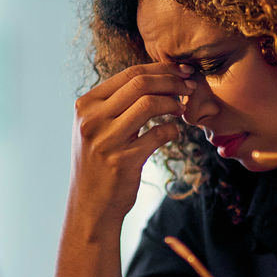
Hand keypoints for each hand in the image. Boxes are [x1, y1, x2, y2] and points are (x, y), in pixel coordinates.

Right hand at [68, 62, 195, 225]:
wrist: (90, 207)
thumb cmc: (100, 164)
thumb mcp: (97, 128)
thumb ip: (117, 104)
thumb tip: (156, 77)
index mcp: (86, 105)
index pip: (129, 73)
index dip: (161, 69)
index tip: (182, 72)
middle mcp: (91, 119)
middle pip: (140, 83)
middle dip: (172, 81)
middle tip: (190, 87)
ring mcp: (105, 140)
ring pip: (149, 104)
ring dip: (173, 103)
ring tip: (182, 108)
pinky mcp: (121, 161)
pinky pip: (158, 134)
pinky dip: (172, 130)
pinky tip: (175, 132)